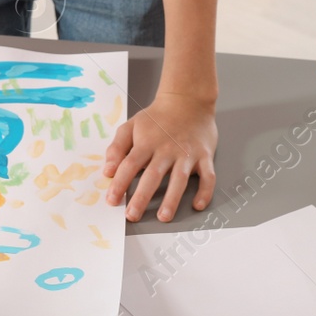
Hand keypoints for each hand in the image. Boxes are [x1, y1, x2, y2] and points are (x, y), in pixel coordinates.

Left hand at [102, 91, 216, 221]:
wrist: (187, 99)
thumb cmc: (157, 117)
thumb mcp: (131, 126)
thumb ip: (117, 148)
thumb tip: (107, 171)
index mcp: (147, 143)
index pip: (129, 165)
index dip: (119, 183)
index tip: (112, 200)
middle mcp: (166, 149)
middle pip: (152, 175)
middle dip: (141, 197)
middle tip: (132, 215)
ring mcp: (187, 153)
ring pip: (179, 179)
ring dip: (172, 199)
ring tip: (163, 216)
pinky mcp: (205, 156)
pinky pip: (207, 176)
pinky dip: (205, 191)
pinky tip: (197, 205)